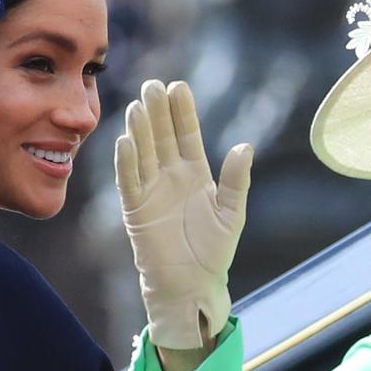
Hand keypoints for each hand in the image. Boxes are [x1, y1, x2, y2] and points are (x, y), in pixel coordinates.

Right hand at [115, 80, 252, 349]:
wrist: (192, 285)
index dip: (182, 112)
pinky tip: (125, 140)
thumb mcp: (233, 213)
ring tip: (139, 105)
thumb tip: (244, 146)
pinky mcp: (136, 210)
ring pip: (143, 153)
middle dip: (157, 111)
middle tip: (152, 85)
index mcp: (195, 173)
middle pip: (162, 137)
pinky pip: (130, 181)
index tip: (178, 87)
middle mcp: (170, 176)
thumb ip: (237, 180)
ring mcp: (151, 191)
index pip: (187, 135)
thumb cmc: (213, 252)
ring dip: (140, 130)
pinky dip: (127, 162)